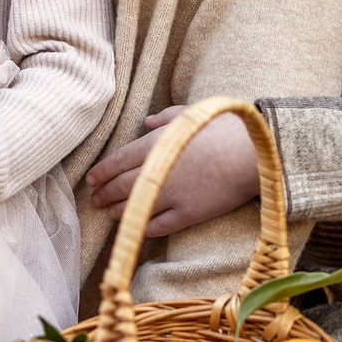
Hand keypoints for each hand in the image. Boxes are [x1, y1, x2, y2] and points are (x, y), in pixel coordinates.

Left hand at [86, 105, 260, 237]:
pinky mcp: (187, 214)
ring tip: (109, 212)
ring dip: (117, 210)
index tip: (91, 178)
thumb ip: (164, 119)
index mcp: (155, 145)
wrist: (250, 155)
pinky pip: (157, 225)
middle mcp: (156, 172)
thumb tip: (146, 122)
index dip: (101, 171)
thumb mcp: (191, 114)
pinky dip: (142, 227)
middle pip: (120, 185)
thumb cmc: (223, 129)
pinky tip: (134, 227)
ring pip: (134, 207)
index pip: (118, 161)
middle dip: (104, 192)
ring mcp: (170, 195)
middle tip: (94, 198)